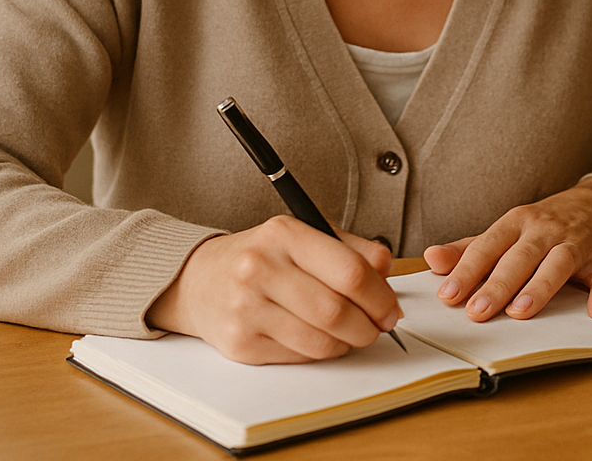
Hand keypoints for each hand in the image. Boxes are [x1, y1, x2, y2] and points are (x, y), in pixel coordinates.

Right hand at [145, 215, 401, 364]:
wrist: (200, 280)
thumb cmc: (263, 256)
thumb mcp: (306, 235)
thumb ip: (352, 249)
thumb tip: (387, 271)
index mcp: (283, 234)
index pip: (350, 272)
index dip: (381, 297)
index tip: (391, 308)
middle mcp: (260, 268)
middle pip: (336, 311)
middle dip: (369, 326)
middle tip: (378, 327)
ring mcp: (246, 308)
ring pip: (321, 341)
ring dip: (347, 343)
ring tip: (350, 333)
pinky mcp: (240, 344)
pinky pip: (300, 357)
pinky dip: (320, 352)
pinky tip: (319, 338)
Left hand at [422, 177, 591, 322]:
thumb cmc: (548, 224)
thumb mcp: (509, 229)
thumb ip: (470, 249)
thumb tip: (431, 259)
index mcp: (518, 223)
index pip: (487, 247)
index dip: (466, 271)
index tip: (447, 295)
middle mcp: (547, 231)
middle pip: (520, 258)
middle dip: (498, 284)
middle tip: (477, 311)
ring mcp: (579, 244)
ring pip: (558, 264)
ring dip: (540, 288)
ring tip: (522, 312)